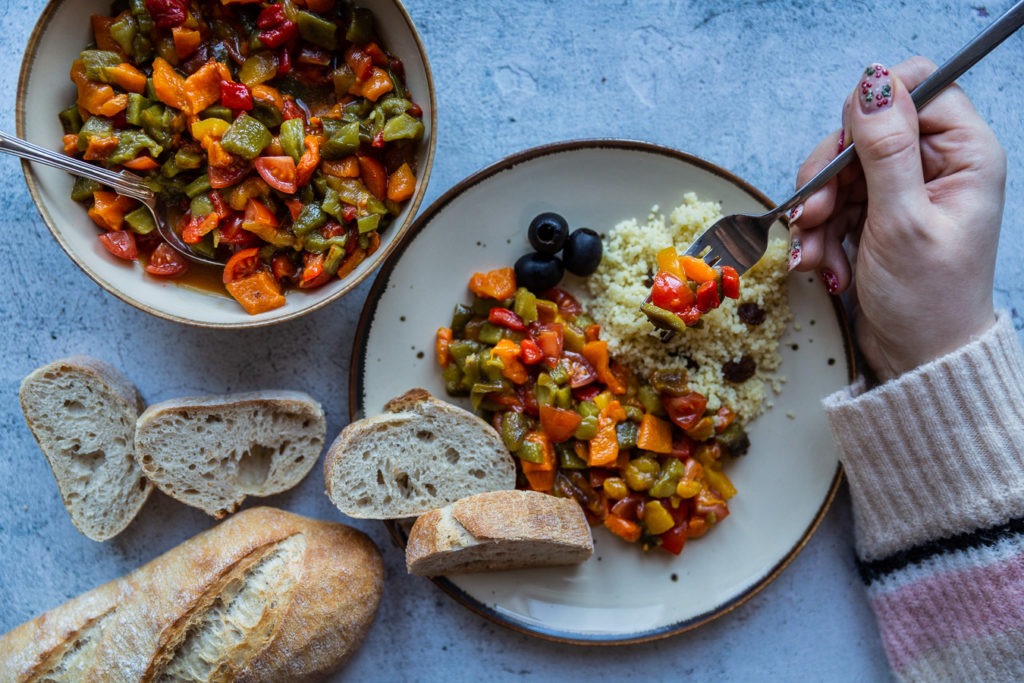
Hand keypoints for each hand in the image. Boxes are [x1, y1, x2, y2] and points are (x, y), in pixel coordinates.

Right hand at [789, 57, 1005, 381]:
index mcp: (965, 155)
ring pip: (841, 170)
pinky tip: (822, 265)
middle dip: (829, 177)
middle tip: (813, 215)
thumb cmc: (928, 300)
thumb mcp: (902, 221)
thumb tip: (872, 83)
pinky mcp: (876, 215)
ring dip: (817, 214)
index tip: (844, 150)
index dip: (874, 110)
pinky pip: (833, 203)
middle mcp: (936, 165)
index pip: (921, 86)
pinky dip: (819, 234)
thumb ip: (886, 149)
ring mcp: (903, 191)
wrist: (918, 359)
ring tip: (817, 256)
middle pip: (867, 131)